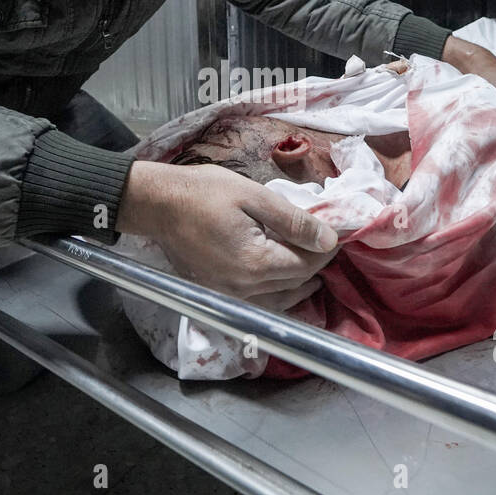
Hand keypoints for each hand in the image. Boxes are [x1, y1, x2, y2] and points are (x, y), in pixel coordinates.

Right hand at [116, 161, 338, 296]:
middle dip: (316, 265)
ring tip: (312, 266)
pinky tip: (282, 280)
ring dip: (299, 284)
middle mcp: (244, 289)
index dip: (326, 249)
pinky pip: (258, 302)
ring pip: (279, 300)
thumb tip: (329, 240)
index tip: (337, 232)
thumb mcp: (254, 196)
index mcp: (256, 263)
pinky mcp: (218, 294)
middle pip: (296, 283)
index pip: (307, 264)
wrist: (158, 204)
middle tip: (326, 245)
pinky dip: (277, 294)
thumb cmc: (204, 192)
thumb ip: (293, 221)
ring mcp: (229, 296)